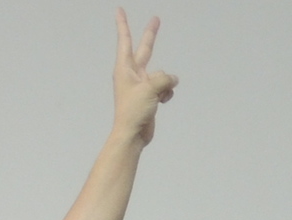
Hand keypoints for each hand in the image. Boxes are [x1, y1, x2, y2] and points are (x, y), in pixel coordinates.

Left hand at [111, 9, 177, 147]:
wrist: (133, 135)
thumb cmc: (133, 111)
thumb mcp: (150, 88)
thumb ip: (163, 78)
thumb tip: (172, 80)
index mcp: (125, 68)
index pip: (125, 40)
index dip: (123, 24)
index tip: (119, 10)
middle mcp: (133, 74)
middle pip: (145, 49)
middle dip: (151, 35)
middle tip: (156, 19)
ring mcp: (142, 84)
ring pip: (161, 74)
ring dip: (165, 83)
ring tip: (158, 96)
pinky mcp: (149, 95)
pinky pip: (165, 87)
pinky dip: (166, 93)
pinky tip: (161, 102)